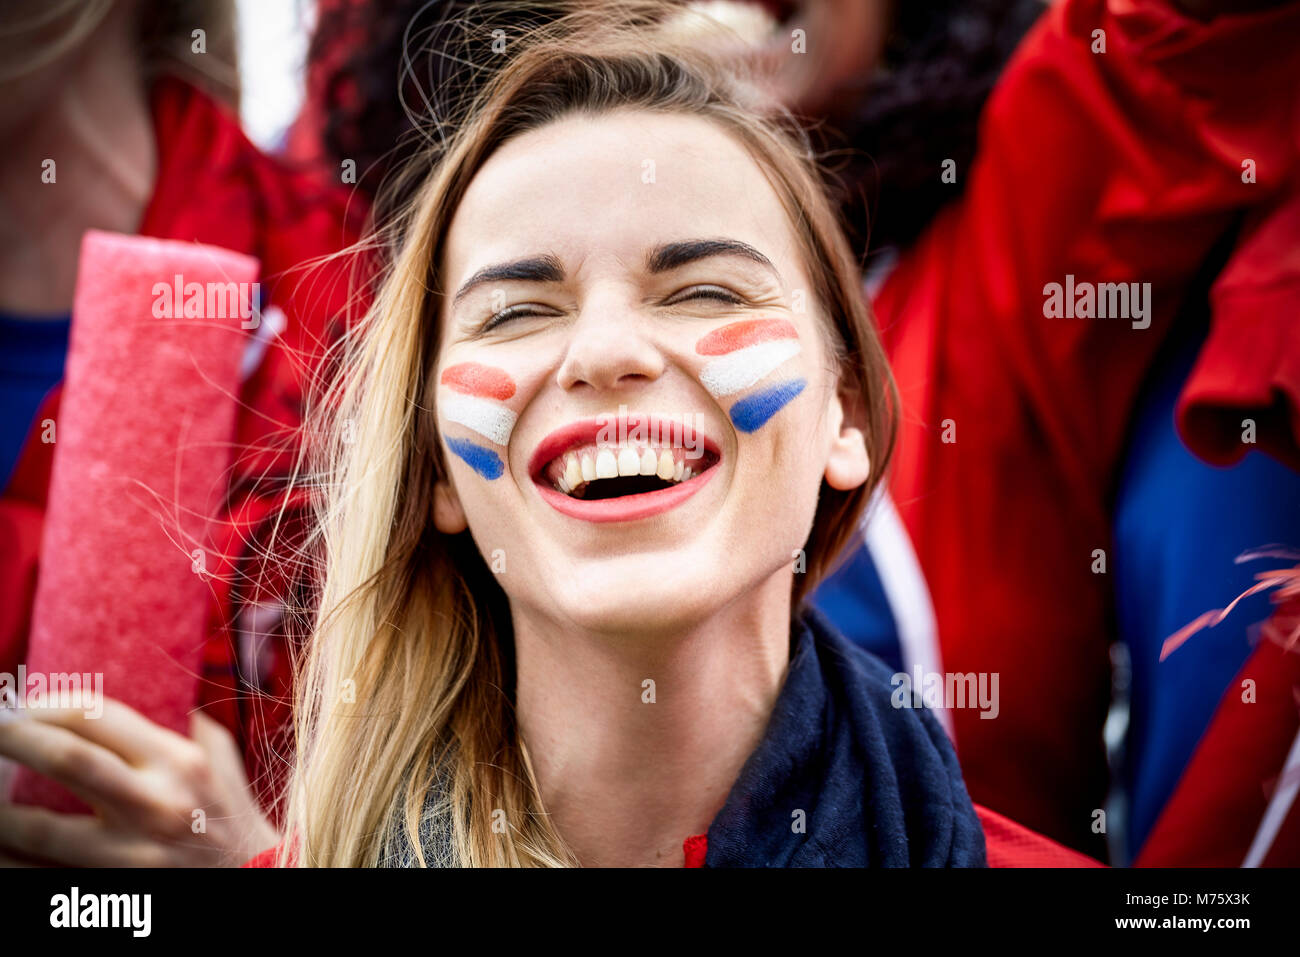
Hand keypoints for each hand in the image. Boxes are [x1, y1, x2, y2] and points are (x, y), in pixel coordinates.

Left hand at [0, 698, 279, 866]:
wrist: (255, 875)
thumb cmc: (230, 807)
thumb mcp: (216, 753)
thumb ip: (177, 719)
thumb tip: (129, 680)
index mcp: (180, 760)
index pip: (100, 716)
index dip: (48, 704)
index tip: (21, 704)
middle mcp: (157, 802)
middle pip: (68, 759)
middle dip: (13, 737)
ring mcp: (134, 852)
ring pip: (39, 828)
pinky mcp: (116, 890)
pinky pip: (40, 874)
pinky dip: (7, 858)